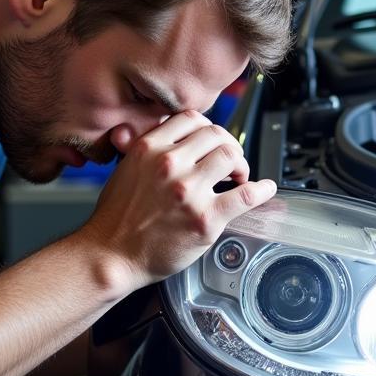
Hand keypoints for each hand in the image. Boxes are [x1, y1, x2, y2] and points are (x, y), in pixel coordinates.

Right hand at [79, 111, 275, 292]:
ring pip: (231, 158)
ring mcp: (189, 191)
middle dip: (228, 146)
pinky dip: (262, 190)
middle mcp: (169, 164)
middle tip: (230, 163)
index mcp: (149, 148)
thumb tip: (166, 127)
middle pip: (216, 136)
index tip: (212, 141)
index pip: (192, 118)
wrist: (111, 256)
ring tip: (239, 178)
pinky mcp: (205, 218)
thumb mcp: (124, 169)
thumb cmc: (116, 219)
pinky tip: (265, 189)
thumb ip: (144, 146)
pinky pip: (245, 196)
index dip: (207, 128)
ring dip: (242, 166)